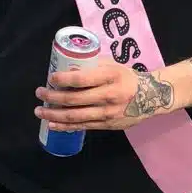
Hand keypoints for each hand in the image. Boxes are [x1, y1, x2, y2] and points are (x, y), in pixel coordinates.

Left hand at [36, 64, 176, 131]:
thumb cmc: (127, 77)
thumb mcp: (113, 66)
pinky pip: (82, 126)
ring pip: (75, 116)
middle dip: (52, 97)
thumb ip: (92, 66)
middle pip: (74, 99)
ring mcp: (107, 113)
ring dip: (53, 114)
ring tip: (39, 111)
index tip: (50, 78)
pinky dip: (65, 126)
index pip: (81, 80)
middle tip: (40, 93)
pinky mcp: (107, 125)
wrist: (152, 97)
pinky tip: (53, 124)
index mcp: (110, 77)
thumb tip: (67, 68)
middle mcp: (109, 96)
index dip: (62, 80)